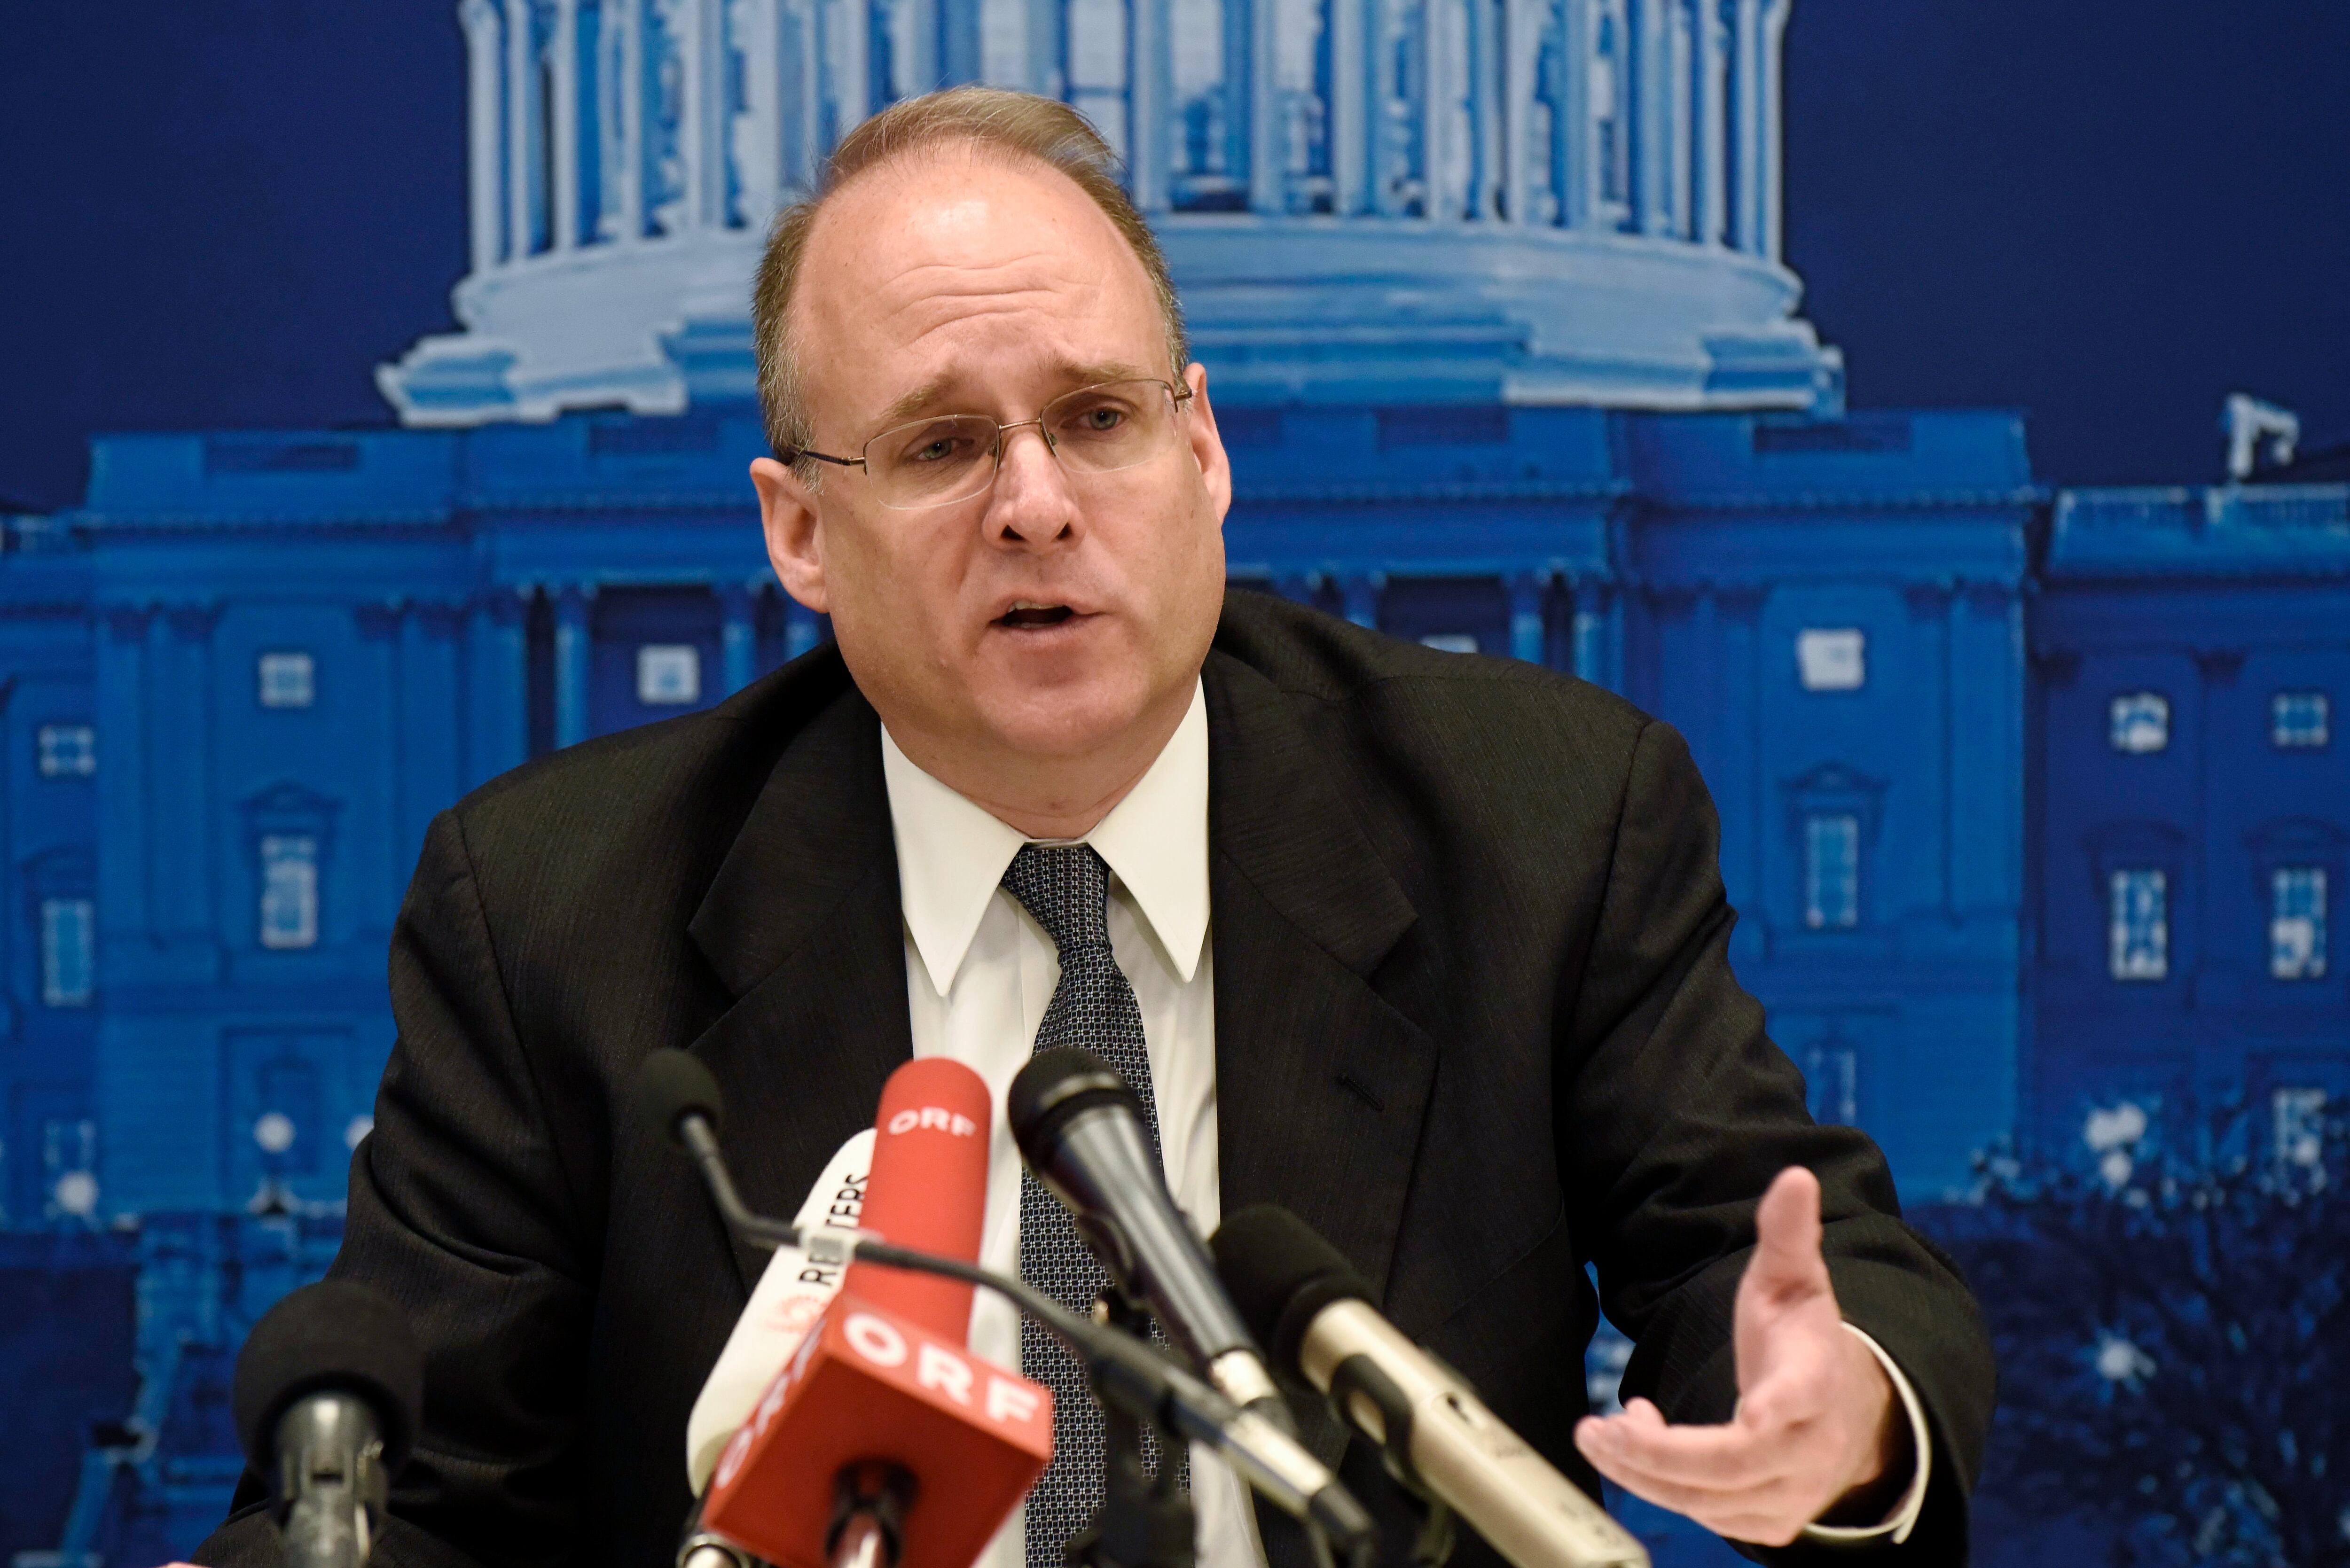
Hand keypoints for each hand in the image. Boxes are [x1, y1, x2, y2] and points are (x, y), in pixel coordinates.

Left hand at [1572, 1167, 1905, 1545]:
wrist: (1845, 1411)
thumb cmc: (1804, 1339)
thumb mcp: (1794, 1279)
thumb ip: (1787, 1232)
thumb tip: (1796, 1176)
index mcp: (1816, 1380)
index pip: (1799, 1403)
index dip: (1775, 1414)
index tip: (1749, 1415)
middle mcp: (1810, 1447)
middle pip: (1733, 1466)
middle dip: (1658, 1454)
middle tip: (1597, 1428)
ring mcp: (1793, 1492)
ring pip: (1711, 1503)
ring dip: (1644, 1474)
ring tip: (1597, 1434)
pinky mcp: (1769, 1521)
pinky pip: (1709, 1516)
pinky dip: (1662, 1486)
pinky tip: (1638, 1441)